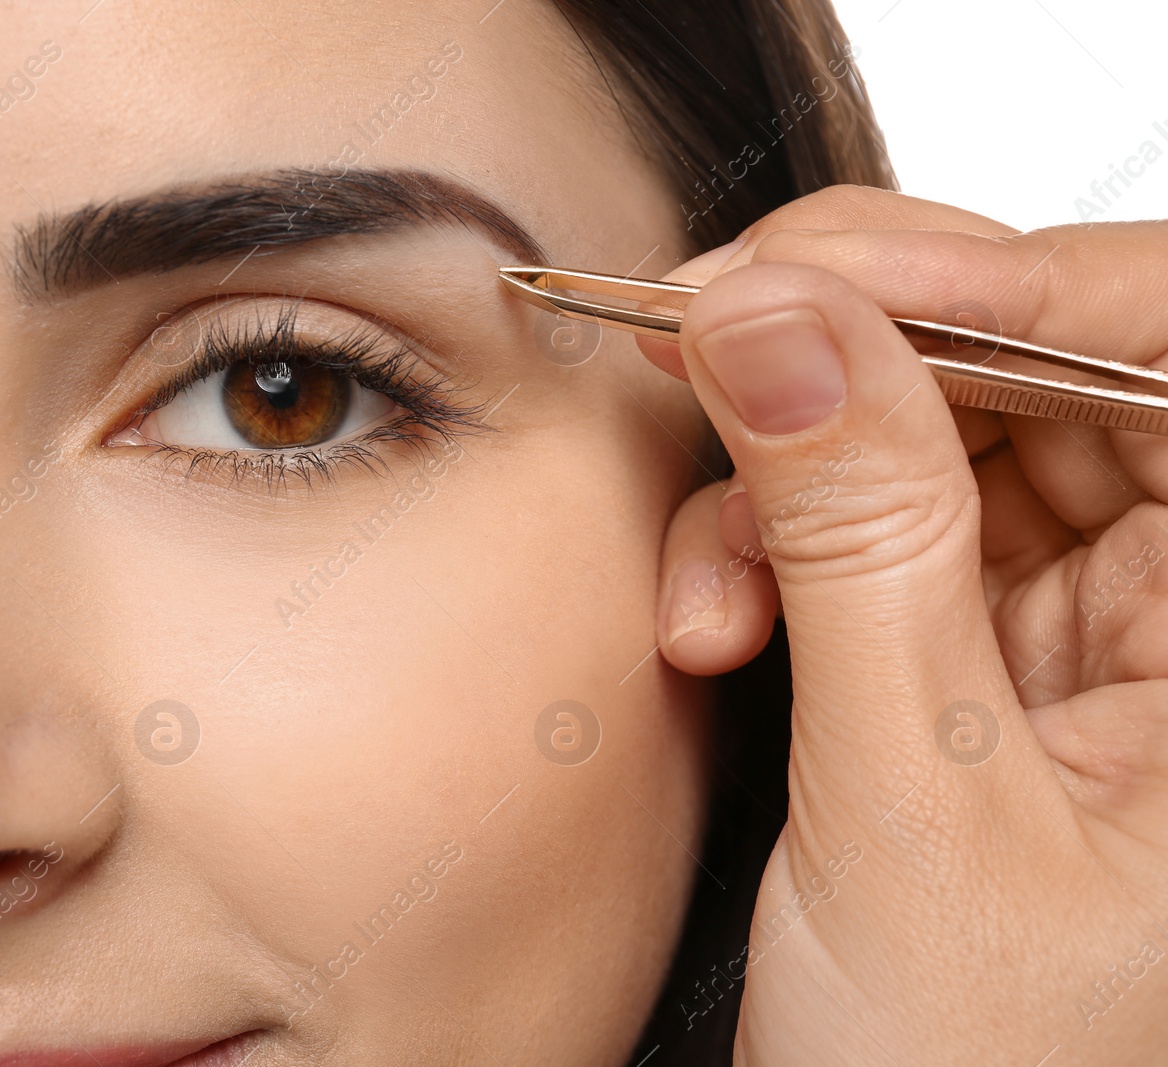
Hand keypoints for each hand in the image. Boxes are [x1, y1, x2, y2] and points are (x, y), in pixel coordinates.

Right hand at [648, 186, 1167, 1064]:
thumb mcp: (912, 800)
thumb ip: (851, 536)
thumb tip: (769, 313)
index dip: (1009, 274)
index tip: (806, 272)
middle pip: (1044, 362)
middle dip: (852, 352)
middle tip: (694, 339)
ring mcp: (1094, 623)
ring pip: (934, 429)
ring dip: (785, 476)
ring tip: (705, 593)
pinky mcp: (986, 646)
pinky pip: (874, 517)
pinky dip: (771, 543)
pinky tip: (717, 620)